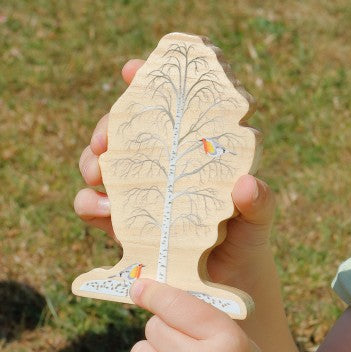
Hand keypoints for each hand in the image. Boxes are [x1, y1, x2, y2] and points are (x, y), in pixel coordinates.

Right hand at [74, 59, 275, 294]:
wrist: (228, 281)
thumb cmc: (248, 236)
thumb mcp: (259, 216)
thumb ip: (259, 201)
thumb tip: (245, 185)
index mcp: (196, 146)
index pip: (171, 104)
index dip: (150, 80)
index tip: (132, 70)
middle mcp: (163, 160)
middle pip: (127, 127)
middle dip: (109, 125)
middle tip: (105, 140)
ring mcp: (140, 187)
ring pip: (103, 160)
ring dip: (93, 160)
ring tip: (99, 172)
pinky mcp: (123, 220)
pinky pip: (94, 204)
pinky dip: (90, 203)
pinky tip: (100, 208)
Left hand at [118, 279, 293, 351]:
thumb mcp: (235, 339)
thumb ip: (196, 317)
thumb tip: (141, 290)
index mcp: (227, 342)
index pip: (177, 305)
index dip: (154, 293)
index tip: (140, 286)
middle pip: (154, 327)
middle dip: (165, 331)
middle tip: (187, 350)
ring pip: (138, 351)